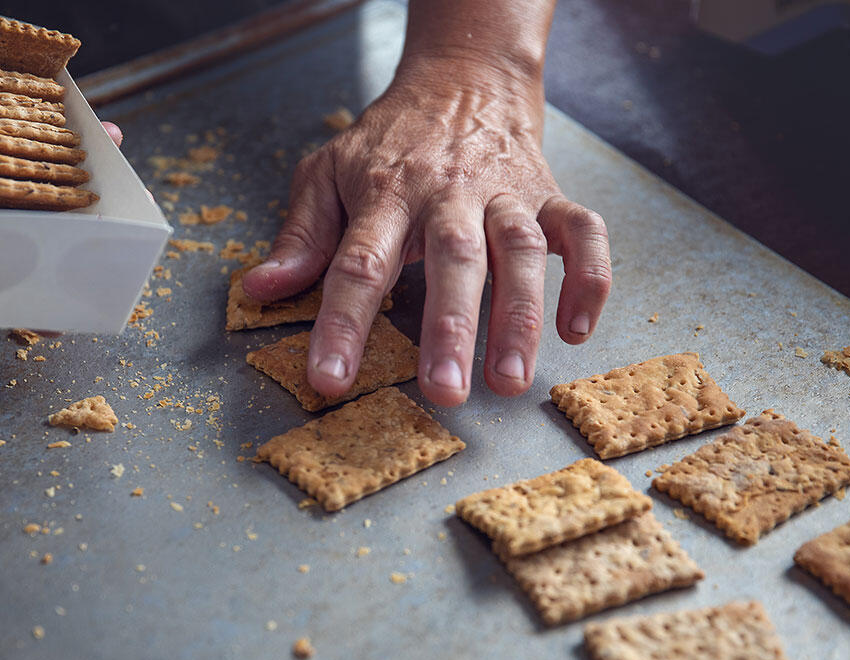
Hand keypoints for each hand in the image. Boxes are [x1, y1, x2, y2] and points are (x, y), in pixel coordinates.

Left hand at [242, 54, 610, 405]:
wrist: (462, 79)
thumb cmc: (390, 141)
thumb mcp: (327, 172)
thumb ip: (300, 235)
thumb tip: (259, 290)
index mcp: (385, 193)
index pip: (359, 263)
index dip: (341, 324)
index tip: (329, 380)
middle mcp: (449, 194)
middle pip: (453, 259)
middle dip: (450, 327)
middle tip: (444, 391)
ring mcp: (505, 193)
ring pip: (522, 250)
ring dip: (521, 315)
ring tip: (509, 379)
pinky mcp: (548, 194)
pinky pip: (584, 232)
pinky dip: (590, 277)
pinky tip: (578, 330)